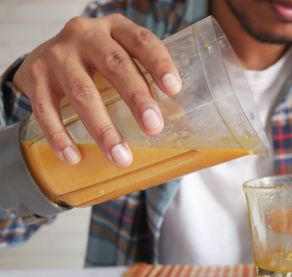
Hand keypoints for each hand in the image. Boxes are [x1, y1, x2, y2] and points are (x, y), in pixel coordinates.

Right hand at [13, 14, 181, 166]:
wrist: (42, 55)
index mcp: (115, 29)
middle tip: (153, 128)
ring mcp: (57, 54)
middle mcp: (86, 35)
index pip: (142, 41)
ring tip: (120, 157)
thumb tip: (182, 127)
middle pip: (115, 65)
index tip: (174, 89)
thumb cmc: (95, 62)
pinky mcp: (34, 76)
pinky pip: (46, 110)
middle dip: (136, 98)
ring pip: (82, 92)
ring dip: (103, 129)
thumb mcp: (120, 57)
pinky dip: (60, 136)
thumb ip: (144, 80)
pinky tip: (73, 156)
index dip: (159, 63)